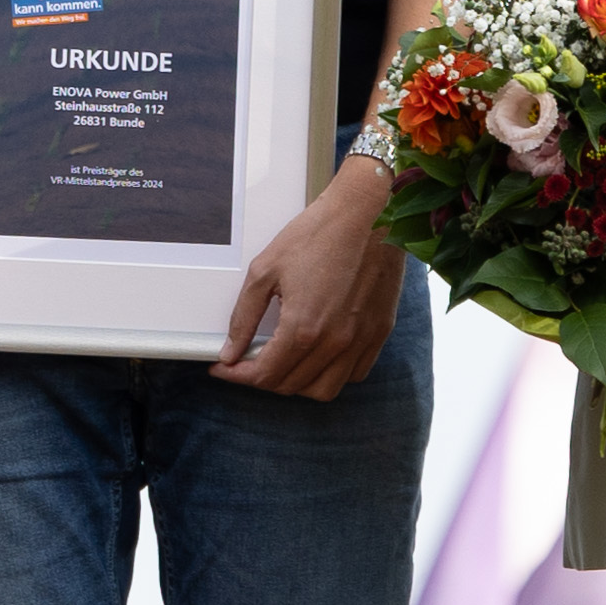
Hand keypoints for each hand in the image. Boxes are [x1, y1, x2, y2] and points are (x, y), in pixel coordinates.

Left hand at [214, 158, 404, 399]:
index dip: (238, 375)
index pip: (265, 375)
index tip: (225, 368)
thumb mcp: (265, 270)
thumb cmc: (320, 233)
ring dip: (297, 383)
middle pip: (291, 385)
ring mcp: (361, 340)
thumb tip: (230, 350)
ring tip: (282, 361)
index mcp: (303, 328)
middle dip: (262, 378)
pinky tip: (317, 355)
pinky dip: (332, 374)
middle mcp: (335, 342)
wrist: (370, 214)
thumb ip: (244, 316)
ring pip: (323, 390)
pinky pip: (355, 374)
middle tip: (248, 359)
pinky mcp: (380, 333)